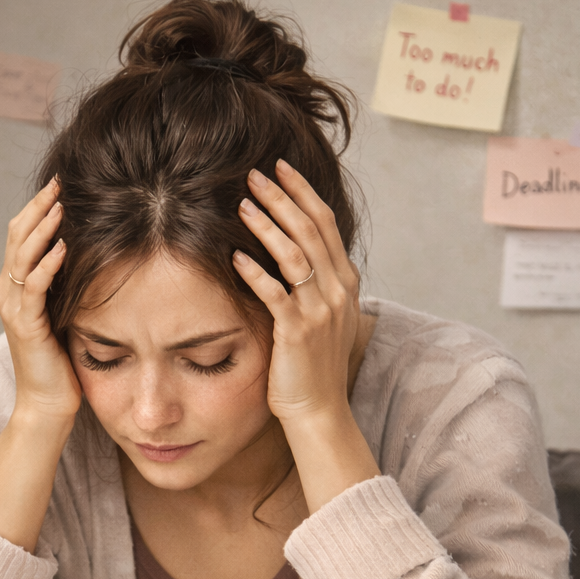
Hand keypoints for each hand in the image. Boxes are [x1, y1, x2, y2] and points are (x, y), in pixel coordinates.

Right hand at [0, 178, 79, 423]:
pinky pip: (33, 287)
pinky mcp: (25, 326)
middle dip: (38, 207)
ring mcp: (13, 309)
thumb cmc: (60, 364)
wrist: (47, 404)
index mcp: (16, 289)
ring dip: (41, 228)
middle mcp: (8, 294)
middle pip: (16, 237)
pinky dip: (47, 264)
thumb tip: (92, 256)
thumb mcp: (63, 314)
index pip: (20, 237)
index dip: (37, 209)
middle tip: (58, 183)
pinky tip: (63, 247)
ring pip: (21, 256)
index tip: (59, 186)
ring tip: (59, 206)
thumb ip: (66, 286)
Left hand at [232, 160, 379, 510]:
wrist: (319, 410)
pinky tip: (235, 256)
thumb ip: (311, 284)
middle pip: (310, 230)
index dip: (303, 192)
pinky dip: (255, 272)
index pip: (326, 224)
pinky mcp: (297, 332)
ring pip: (295, 254)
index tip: (280, 168)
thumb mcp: (320, 318)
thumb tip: (289, 256)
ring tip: (243, 204)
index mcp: (344, 282)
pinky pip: (275, 293)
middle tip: (255, 173)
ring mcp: (320, 310)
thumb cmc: (312, 366)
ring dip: (268, 226)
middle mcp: (337, 290)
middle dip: (282, 197)